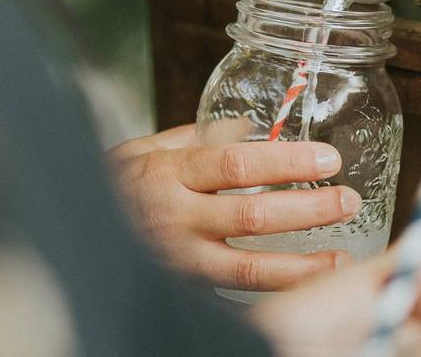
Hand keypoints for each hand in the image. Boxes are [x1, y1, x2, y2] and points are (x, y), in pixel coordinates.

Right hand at [108, 125, 361, 290]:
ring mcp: (179, 260)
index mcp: (170, 174)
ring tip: (340, 258)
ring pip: (247, 268)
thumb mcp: (146, 150)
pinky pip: (232, 294)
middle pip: (252, 216)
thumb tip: (249, 125)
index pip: (237, 164)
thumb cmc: (115, 188)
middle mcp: (175, 218)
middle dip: (307, 210)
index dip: (287, 162)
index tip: (328, 159)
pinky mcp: (183, 289)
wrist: (72, 232)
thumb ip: (198, 135)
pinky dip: (271, 292)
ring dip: (300, 265)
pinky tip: (304, 286)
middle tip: (347, 201)